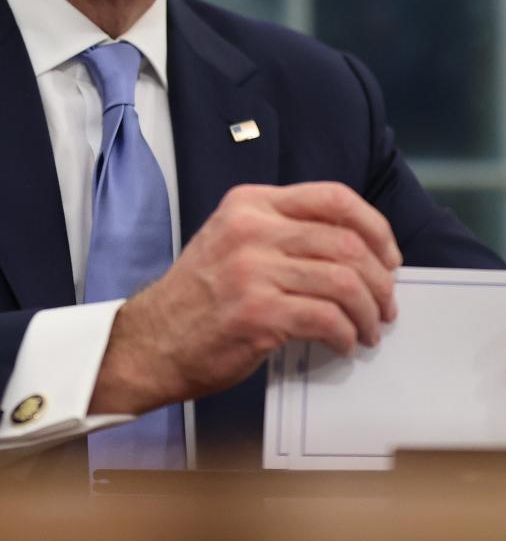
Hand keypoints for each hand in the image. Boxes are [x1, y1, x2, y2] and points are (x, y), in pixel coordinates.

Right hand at [89, 182, 401, 415]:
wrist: (152, 341)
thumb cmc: (198, 297)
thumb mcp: (232, 241)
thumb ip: (282, 232)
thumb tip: (355, 250)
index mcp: (249, 204)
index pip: (333, 197)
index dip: (375, 227)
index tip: (388, 257)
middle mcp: (251, 229)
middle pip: (347, 243)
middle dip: (380, 280)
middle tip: (384, 305)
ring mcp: (252, 270)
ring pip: (345, 282)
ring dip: (369, 312)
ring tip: (367, 329)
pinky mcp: (257, 312)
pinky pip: (327, 319)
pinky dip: (346, 335)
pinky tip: (342, 344)